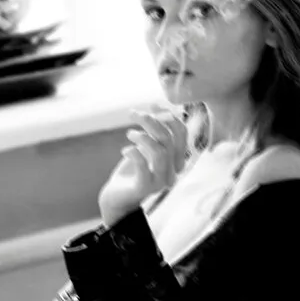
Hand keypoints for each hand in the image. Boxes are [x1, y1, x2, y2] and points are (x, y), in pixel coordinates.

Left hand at [98, 105, 187, 227]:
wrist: (117, 195)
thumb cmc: (133, 168)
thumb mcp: (147, 146)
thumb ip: (155, 131)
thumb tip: (159, 107)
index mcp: (177, 158)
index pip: (182, 133)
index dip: (169, 115)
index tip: (152, 104)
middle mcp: (173, 171)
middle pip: (169, 139)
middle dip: (151, 121)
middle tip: (134, 114)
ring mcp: (160, 181)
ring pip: (160, 152)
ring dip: (143, 137)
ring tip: (130, 134)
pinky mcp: (144, 188)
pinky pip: (143, 166)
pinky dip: (133, 153)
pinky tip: (125, 150)